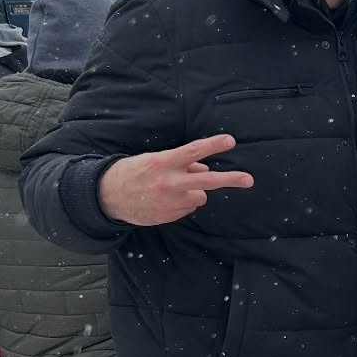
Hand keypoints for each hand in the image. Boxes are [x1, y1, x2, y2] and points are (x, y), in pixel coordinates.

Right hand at [98, 134, 252, 226]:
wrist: (108, 197)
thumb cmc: (133, 173)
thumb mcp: (153, 161)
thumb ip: (180, 163)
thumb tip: (203, 168)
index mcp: (163, 162)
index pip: (193, 151)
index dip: (213, 145)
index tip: (230, 141)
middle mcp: (170, 182)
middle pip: (208, 180)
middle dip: (230, 179)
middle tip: (248, 180)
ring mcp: (171, 201)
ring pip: (199, 196)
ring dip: (194, 192)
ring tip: (174, 189)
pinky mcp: (170, 215)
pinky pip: (188, 208)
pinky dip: (183, 203)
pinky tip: (166, 200)